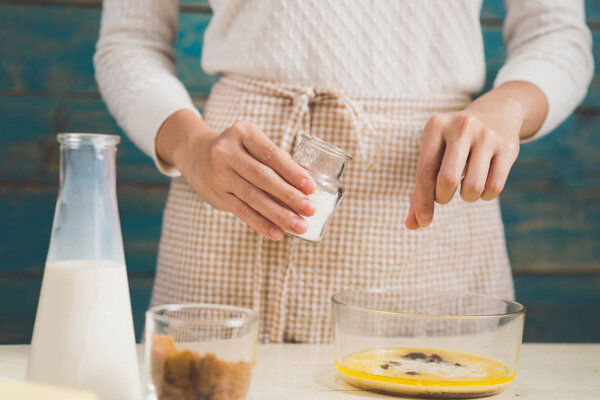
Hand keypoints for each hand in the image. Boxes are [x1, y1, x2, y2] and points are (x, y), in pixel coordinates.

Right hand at [157, 110, 315, 239]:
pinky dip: (261, 223)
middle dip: (289, 196)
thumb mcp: (252, 143)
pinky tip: (277, 233)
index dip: (292, 172)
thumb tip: (308, 185)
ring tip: (299, 226)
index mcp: (242, 133)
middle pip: (263, 177)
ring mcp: (219, 175)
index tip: (311, 187)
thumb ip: (276, 160)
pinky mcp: (217, 195)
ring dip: (278, 214)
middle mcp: (227, 152)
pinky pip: (241, 211)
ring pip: (253, 197)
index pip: (271, 154)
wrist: (196, 154)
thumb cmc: (238, 150)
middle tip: (310, 210)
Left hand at [405, 81, 547, 229]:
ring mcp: (487, 135)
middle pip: (447, 181)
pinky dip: (485, 196)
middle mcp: (461, 126)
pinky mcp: (508, 147)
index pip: (425, 173)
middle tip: (445, 195)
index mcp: (435, 126)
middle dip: (443, 198)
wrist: (497, 113)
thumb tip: (411, 225)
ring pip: (472, 188)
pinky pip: (494, 188)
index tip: (423, 222)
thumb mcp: (434, 157)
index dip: (423, 202)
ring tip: (465, 187)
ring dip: (467, 198)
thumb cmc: (453, 145)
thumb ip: (420, 190)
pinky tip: (483, 184)